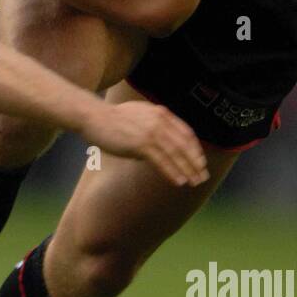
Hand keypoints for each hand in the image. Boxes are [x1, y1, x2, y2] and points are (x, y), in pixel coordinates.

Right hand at [87, 101, 208, 187]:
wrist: (93, 116)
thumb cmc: (111, 118)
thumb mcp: (138, 115)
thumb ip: (152, 124)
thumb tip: (157, 145)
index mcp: (161, 113)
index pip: (186, 133)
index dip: (195, 149)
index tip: (200, 162)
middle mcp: (160, 121)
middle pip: (184, 145)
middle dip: (195, 162)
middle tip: (202, 176)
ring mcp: (151, 132)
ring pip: (176, 154)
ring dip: (187, 170)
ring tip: (194, 183)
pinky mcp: (140, 144)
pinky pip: (162, 161)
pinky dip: (172, 172)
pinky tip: (179, 182)